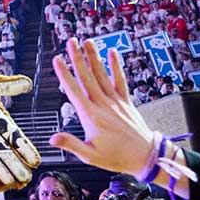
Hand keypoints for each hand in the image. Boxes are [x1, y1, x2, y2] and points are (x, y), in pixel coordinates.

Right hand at [49, 38, 155, 175]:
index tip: (57, 60)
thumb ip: (71, 144)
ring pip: (102, 75)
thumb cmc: (118, 157)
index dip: (64, 74)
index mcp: (91, 116)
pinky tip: (112, 54)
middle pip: (87, 77)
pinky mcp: (126, 102)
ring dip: (94, 57)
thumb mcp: (90, 156)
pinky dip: (116, 67)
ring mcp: (115, 102)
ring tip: (87, 42)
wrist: (147, 156)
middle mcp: (103, 105)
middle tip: (70, 42)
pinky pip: (120, 81)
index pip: (74, 90)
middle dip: (77, 58)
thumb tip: (52, 138)